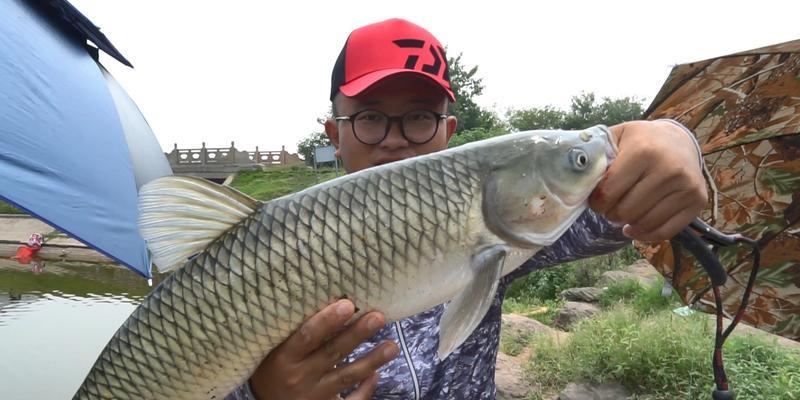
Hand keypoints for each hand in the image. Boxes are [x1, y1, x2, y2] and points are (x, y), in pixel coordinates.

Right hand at [249, 299, 398, 399]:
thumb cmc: (272, 369)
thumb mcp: (276, 349)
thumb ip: (297, 330)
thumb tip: (334, 300)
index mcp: (284, 358)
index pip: (307, 336)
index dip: (327, 321)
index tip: (348, 304)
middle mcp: (299, 377)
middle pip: (332, 353)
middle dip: (356, 334)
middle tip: (378, 317)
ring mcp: (314, 395)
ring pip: (346, 376)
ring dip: (371, 360)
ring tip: (392, 346)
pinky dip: (365, 390)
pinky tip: (377, 375)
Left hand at [589, 120, 707, 241]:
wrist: (680, 140)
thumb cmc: (641, 141)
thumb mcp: (617, 137)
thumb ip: (595, 154)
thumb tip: (571, 175)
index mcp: (643, 152)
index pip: (608, 193)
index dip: (596, 202)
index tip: (595, 200)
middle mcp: (669, 169)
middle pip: (625, 211)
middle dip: (610, 213)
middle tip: (609, 207)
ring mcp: (686, 187)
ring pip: (644, 223)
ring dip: (627, 223)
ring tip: (622, 213)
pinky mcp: (697, 201)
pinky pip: (665, 232)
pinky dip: (645, 235)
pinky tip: (634, 227)